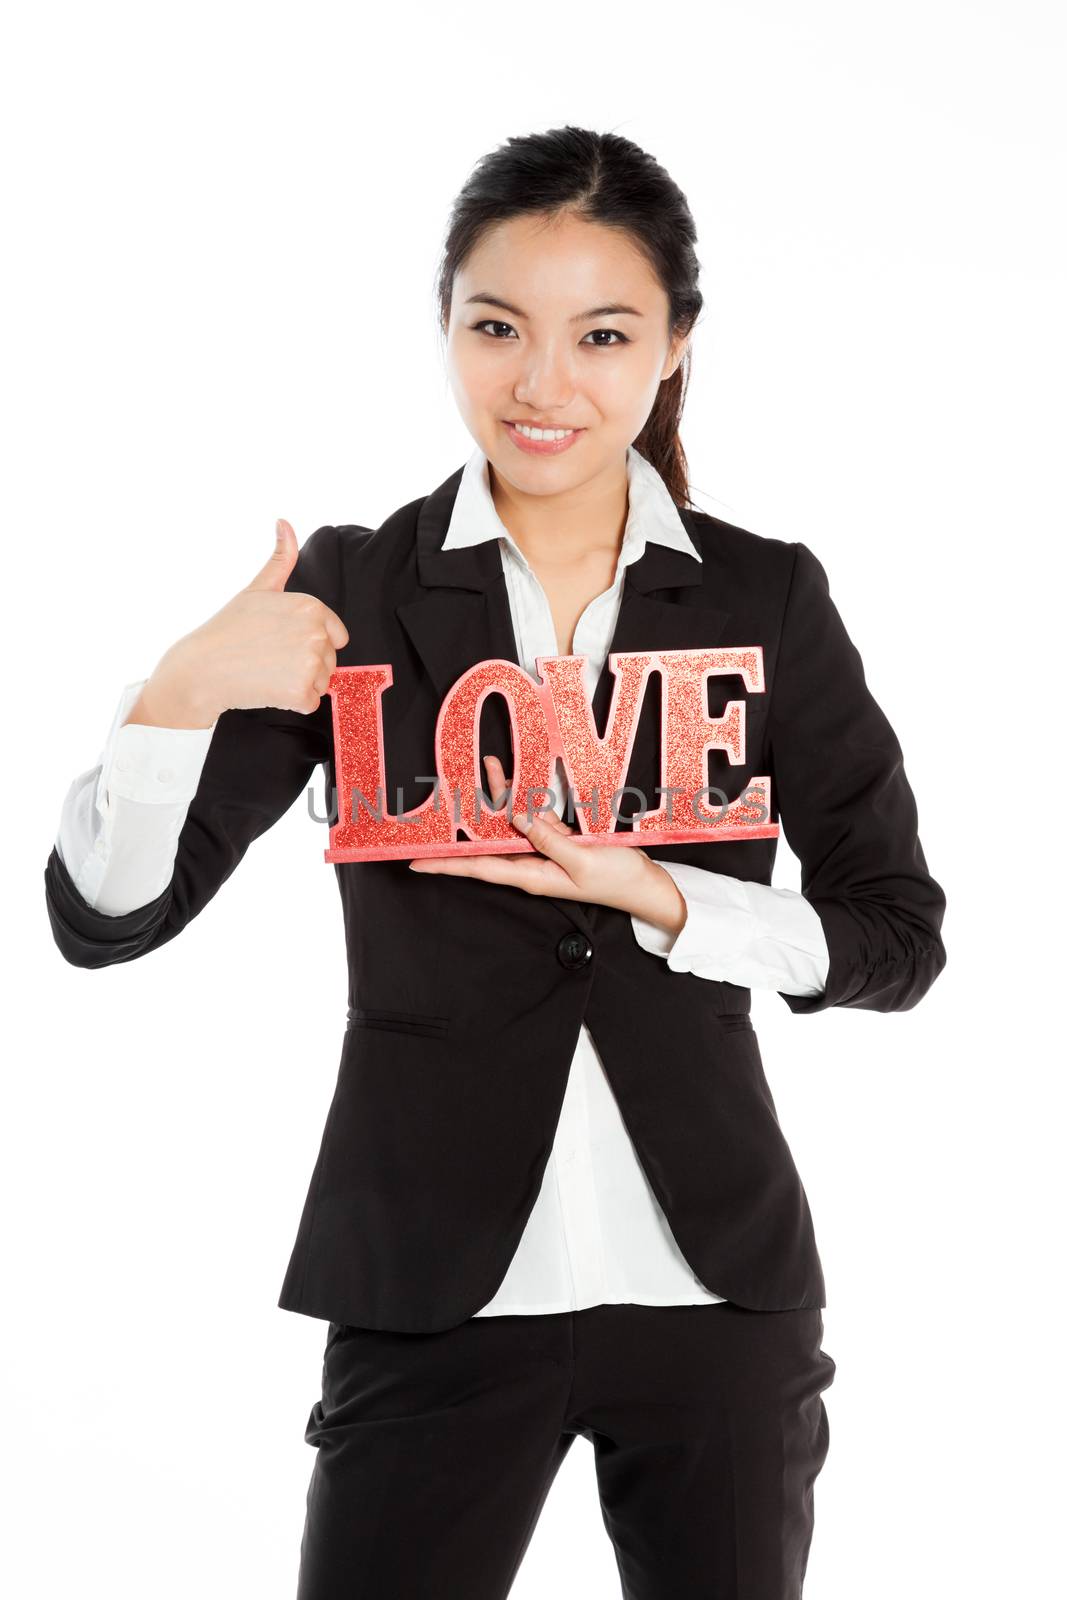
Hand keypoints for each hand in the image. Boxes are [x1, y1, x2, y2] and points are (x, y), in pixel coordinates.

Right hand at [124, 520, 349, 728]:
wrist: (201, 669)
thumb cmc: (228, 629)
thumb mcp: (257, 589)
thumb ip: (280, 559)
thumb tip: (285, 522)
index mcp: (311, 606)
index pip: (336, 635)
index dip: (310, 642)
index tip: (281, 642)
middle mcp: (316, 632)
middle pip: (330, 660)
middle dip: (305, 665)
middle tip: (270, 658)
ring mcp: (310, 663)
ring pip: (323, 682)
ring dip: (300, 684)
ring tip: (268, 672)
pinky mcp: (301, 692)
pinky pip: (312, 703)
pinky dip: (293, 703)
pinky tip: (268, 689)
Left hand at [409, 755, 688, 934]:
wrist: (646, 886)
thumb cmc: (617, 879)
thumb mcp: (580, 858)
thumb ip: (547, 836)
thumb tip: (515, 814)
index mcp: (530, 875)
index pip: (477, 868)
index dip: (445, 864)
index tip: (415, 862)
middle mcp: (530, 864)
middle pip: (488, 841)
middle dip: (464, 820)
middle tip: (441, 796)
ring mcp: (545, 852)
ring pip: (511, 823)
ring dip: (500, 796)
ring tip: (490, 764)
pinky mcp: (560, 842)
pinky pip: (535, 819)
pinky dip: (527, 799)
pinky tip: (521, 781)